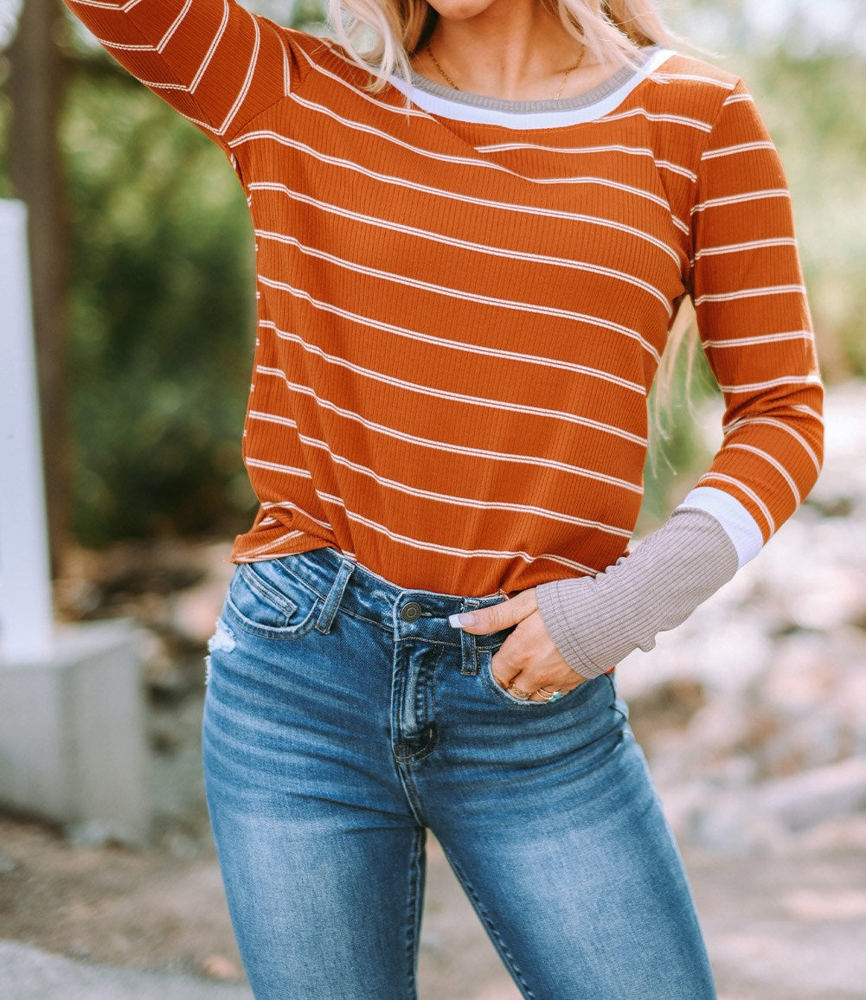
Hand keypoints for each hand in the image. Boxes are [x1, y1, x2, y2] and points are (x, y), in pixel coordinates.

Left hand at [452, 589, 587, 701]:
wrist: (612, 612)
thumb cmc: (566, 601)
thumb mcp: (526, 602)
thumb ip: (493, 616)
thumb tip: (458, 621)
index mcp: (520, 653)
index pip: (496, 674)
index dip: (495, 667)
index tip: (498, 656)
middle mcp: (536, 673)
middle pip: (512, 690)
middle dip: (509, 680)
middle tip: (511, 665)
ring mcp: (558, 680)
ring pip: (534, 696)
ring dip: (528, 687)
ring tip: (530, 670)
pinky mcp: (577, 682)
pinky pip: (556, 694)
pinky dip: (549, 688)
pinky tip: (551, 671)